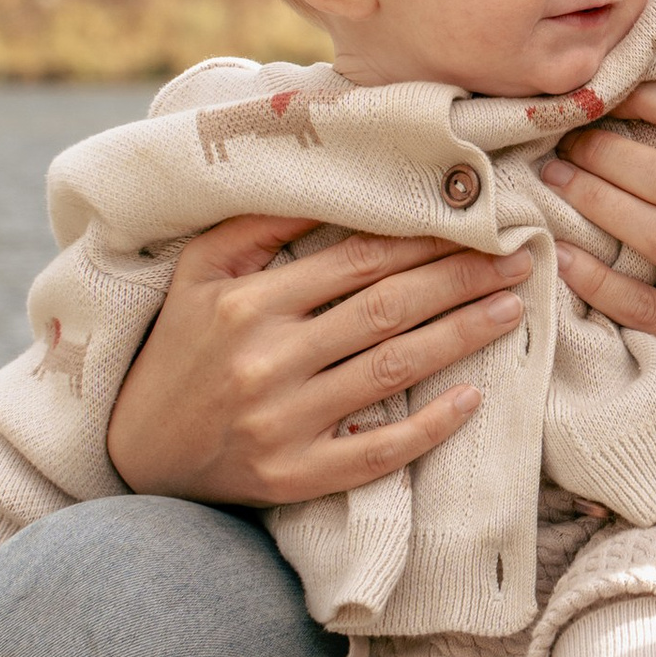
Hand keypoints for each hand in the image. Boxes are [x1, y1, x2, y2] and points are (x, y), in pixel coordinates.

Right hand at [105, 213, 526, 507]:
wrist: (135, 450)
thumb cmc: (178, 347)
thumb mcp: (198, 272)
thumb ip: (257, 224)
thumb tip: (329, 180)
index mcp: (248, 302)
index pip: (357, 260)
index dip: (424, 239)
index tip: (480, 220)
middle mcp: (267, 360)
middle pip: (387, 309)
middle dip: (461, 278)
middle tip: (521, 258)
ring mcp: (283, 423)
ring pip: (391, 371)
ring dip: (461, 336)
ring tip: (511, 308)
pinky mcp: (293, 476)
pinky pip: (375, 452)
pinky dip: (428, 427)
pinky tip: (473, 399)